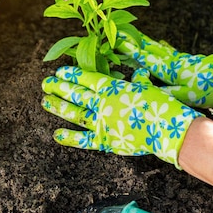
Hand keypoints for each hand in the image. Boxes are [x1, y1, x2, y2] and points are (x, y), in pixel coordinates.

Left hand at [41, 66, 202, 168]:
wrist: (168, 129)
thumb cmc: (161, 106)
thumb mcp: (149, 88)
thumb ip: (139, 80)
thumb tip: (139, 73)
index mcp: (112, 88)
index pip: (87, 78)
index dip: (72, 74)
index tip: (59, 71)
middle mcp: (102, 103)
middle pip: (76, 93)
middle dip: (59, 87)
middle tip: (45, 83)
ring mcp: (101, 122)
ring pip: (75, 113)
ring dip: (58, 107)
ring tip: (45, 102)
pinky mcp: (105, 141)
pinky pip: (84, 140)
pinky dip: (70, 138)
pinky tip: (56, 135)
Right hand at [117, 33, 212, 107]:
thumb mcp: (188, 96)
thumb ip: (165, 93)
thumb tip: (144, 89)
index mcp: (170, 69)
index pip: (144, 57)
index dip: (128, 48)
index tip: (114, 39)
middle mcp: (173, 60)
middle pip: (148, 48)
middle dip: (132, 41)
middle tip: (117, 32)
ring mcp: (181, 59)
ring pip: (157, 48)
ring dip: (142, 43)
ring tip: (130, 36)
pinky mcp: (189, 61)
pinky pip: (166, 52)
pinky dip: (157, 46)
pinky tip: (158, 44)